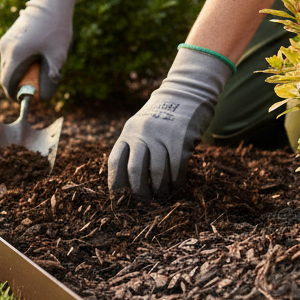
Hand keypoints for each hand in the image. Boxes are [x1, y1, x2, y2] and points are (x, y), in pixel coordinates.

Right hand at [0, 0, 78, 100]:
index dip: (14, 95)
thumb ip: (50, 79)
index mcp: (16, 55)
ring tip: (37, 68)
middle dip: (17, 84)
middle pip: (6, 75)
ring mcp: (5, 41)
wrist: (51, 3)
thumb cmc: (56, 29)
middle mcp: (6, 48)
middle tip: (34, 86)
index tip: (24, 99)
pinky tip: (35, 56)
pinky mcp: (8, 37)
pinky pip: (9, 56)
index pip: (7, 83)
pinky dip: (19, 62)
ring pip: (7, 65)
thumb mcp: (58, 56)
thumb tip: (44, 98)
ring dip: (18, 72)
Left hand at [107, 46, 233, 200]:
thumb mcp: (139, 128)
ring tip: (161, 196)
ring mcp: (161, 136)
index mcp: (127, 133)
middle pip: (135, 171)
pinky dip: (175, 183)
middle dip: (138, 193)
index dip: (115, 186)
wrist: (185, 94)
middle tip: (143, 204)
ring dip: (159, 190)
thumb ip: (132, 149)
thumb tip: (127, 184)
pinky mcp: (181, 140)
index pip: (115, 163)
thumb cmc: (160, 119)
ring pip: (157, 173)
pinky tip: (175, 187)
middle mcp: (141, 134)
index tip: (119, 202)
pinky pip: (177, 169)